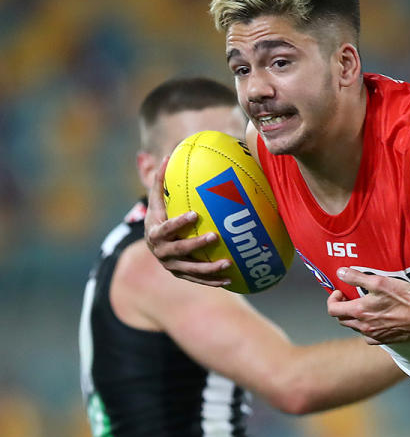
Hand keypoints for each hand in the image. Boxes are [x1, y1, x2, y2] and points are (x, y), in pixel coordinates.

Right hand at [144, 157, 231, 286]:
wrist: (152, 245)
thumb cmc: (159, 217)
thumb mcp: (157, 201)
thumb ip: (161, 181)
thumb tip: (168, 155)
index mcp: (155, 233)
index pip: (166, 228)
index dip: (179, 223)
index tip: (194, 215)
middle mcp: (162, 252)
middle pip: (179, 250)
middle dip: (196, 244)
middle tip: (215, 236)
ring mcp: (172, 266)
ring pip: (191, 270)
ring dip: (209, 268)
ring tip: (228, 263)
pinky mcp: (182, 275)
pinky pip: (198, 280)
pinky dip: (213, 281)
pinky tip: (230, 280)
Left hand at [327, 268, 409, 343]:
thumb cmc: (403, 298)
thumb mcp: (378, 281)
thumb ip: (356, 277)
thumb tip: (340, 273)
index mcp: (359, 311)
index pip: (333, 310)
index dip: (332, 300)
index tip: (340, 292)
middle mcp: (363, 326)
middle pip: (342, 320)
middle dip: (342, 308)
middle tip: (350, 298)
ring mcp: (373, 335)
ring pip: (355, 328)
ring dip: (354, 318)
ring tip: (364, 308)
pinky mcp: (384, 341)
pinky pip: (368, 336)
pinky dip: (367, 328)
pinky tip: (375, 321)